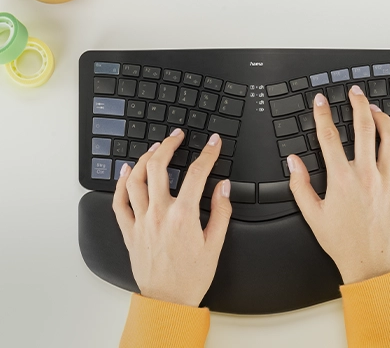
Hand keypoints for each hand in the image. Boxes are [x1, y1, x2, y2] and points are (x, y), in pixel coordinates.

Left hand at [112, 129, 231, 306]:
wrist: (168, 300)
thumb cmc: (191, 276)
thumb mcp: (215, 244)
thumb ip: (221, 211)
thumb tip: (223, 187)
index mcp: (183, 216)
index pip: (197, 174)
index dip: (208, 153)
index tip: (213, 143)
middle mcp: (159, 214)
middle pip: (160, 167)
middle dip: (169, 145)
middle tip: (177, 136)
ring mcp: (141, 221)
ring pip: (136, 179)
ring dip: (145, 158)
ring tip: (155, 148)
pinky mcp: (130, 231)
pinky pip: (119, 202)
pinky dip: (121, 183)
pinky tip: (126, 172)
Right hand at [287, 86, 389, 284]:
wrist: (371, 262)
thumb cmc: (342, 242)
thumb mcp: (313, 215)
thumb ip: (300, 186)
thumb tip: (293, 162)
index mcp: (341, 180)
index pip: (329, 137)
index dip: (322, 114)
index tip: (320, 101)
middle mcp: (366, 175)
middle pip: (363, 128)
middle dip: (357, 104)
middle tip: (354, 92)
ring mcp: (387, 180)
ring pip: (389, 138)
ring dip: (382, 118)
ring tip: (375, 109)